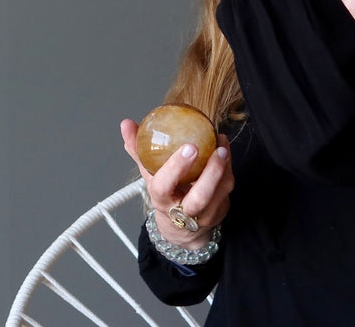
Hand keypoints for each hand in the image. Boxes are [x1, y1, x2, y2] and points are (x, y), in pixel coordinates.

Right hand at [121, 118, 233, 247]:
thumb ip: (137, 149)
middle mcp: (183, 211)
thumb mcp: (148, 175)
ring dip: (224, 168)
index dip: (176, 168)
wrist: (180, 230)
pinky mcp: (219, 211)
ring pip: (219, 194)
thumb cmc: (165, 195)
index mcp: (162, 199)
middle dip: (210, 173)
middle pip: (199, 197)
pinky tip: (225, 149)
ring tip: (222, 145)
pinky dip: (228, 168)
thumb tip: (126, 124)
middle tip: (216, 148)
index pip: (165, 186)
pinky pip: (227, 190)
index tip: (189, 148)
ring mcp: (204, 214)